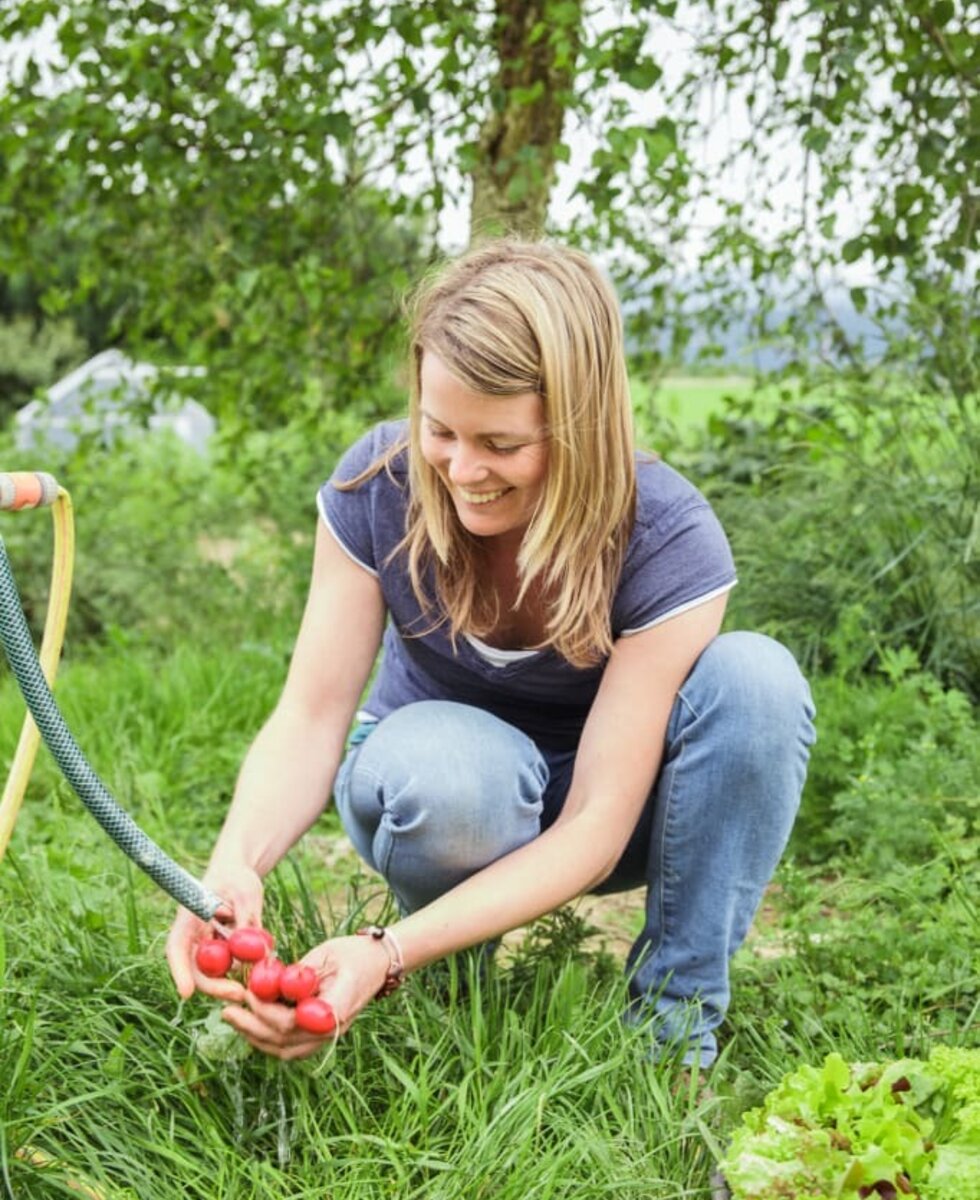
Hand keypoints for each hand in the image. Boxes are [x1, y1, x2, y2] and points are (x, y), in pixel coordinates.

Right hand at [165, 860, 263, 1001]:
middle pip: (196, 969)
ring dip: (230, 984)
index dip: (179, 971)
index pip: (177, 947)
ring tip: (255, 987)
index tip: (186, 993)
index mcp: (190, 918)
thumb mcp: (245, 893)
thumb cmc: (237, 877)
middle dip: (216, 987)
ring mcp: (207, 946)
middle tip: (241, 995)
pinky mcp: (221, 952)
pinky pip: (229, 968)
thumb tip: (252, 951)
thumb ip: (246, 920)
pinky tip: (260, 971)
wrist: (237, 872)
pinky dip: (243, 974)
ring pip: (213, 974)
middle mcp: (194, 937)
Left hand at [220, 934, 391, 1059]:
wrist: (378, 962)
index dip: (264, 1011)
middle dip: (251, 1026)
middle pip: (284, 1041)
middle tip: (227, 1011)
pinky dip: (269, 1040)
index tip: (248, 992)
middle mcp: (331, 1029)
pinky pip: (292, 1047)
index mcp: (335, 1008)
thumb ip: (301, 974)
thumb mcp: (327, 955)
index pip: (291, 1022)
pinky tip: (253, 1025)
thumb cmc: (354, 953)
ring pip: (285, 1049)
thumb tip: (269, 982)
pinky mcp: (321, 1034)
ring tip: (234, 1019)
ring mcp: (327, 1035)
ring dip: (256, 1037)